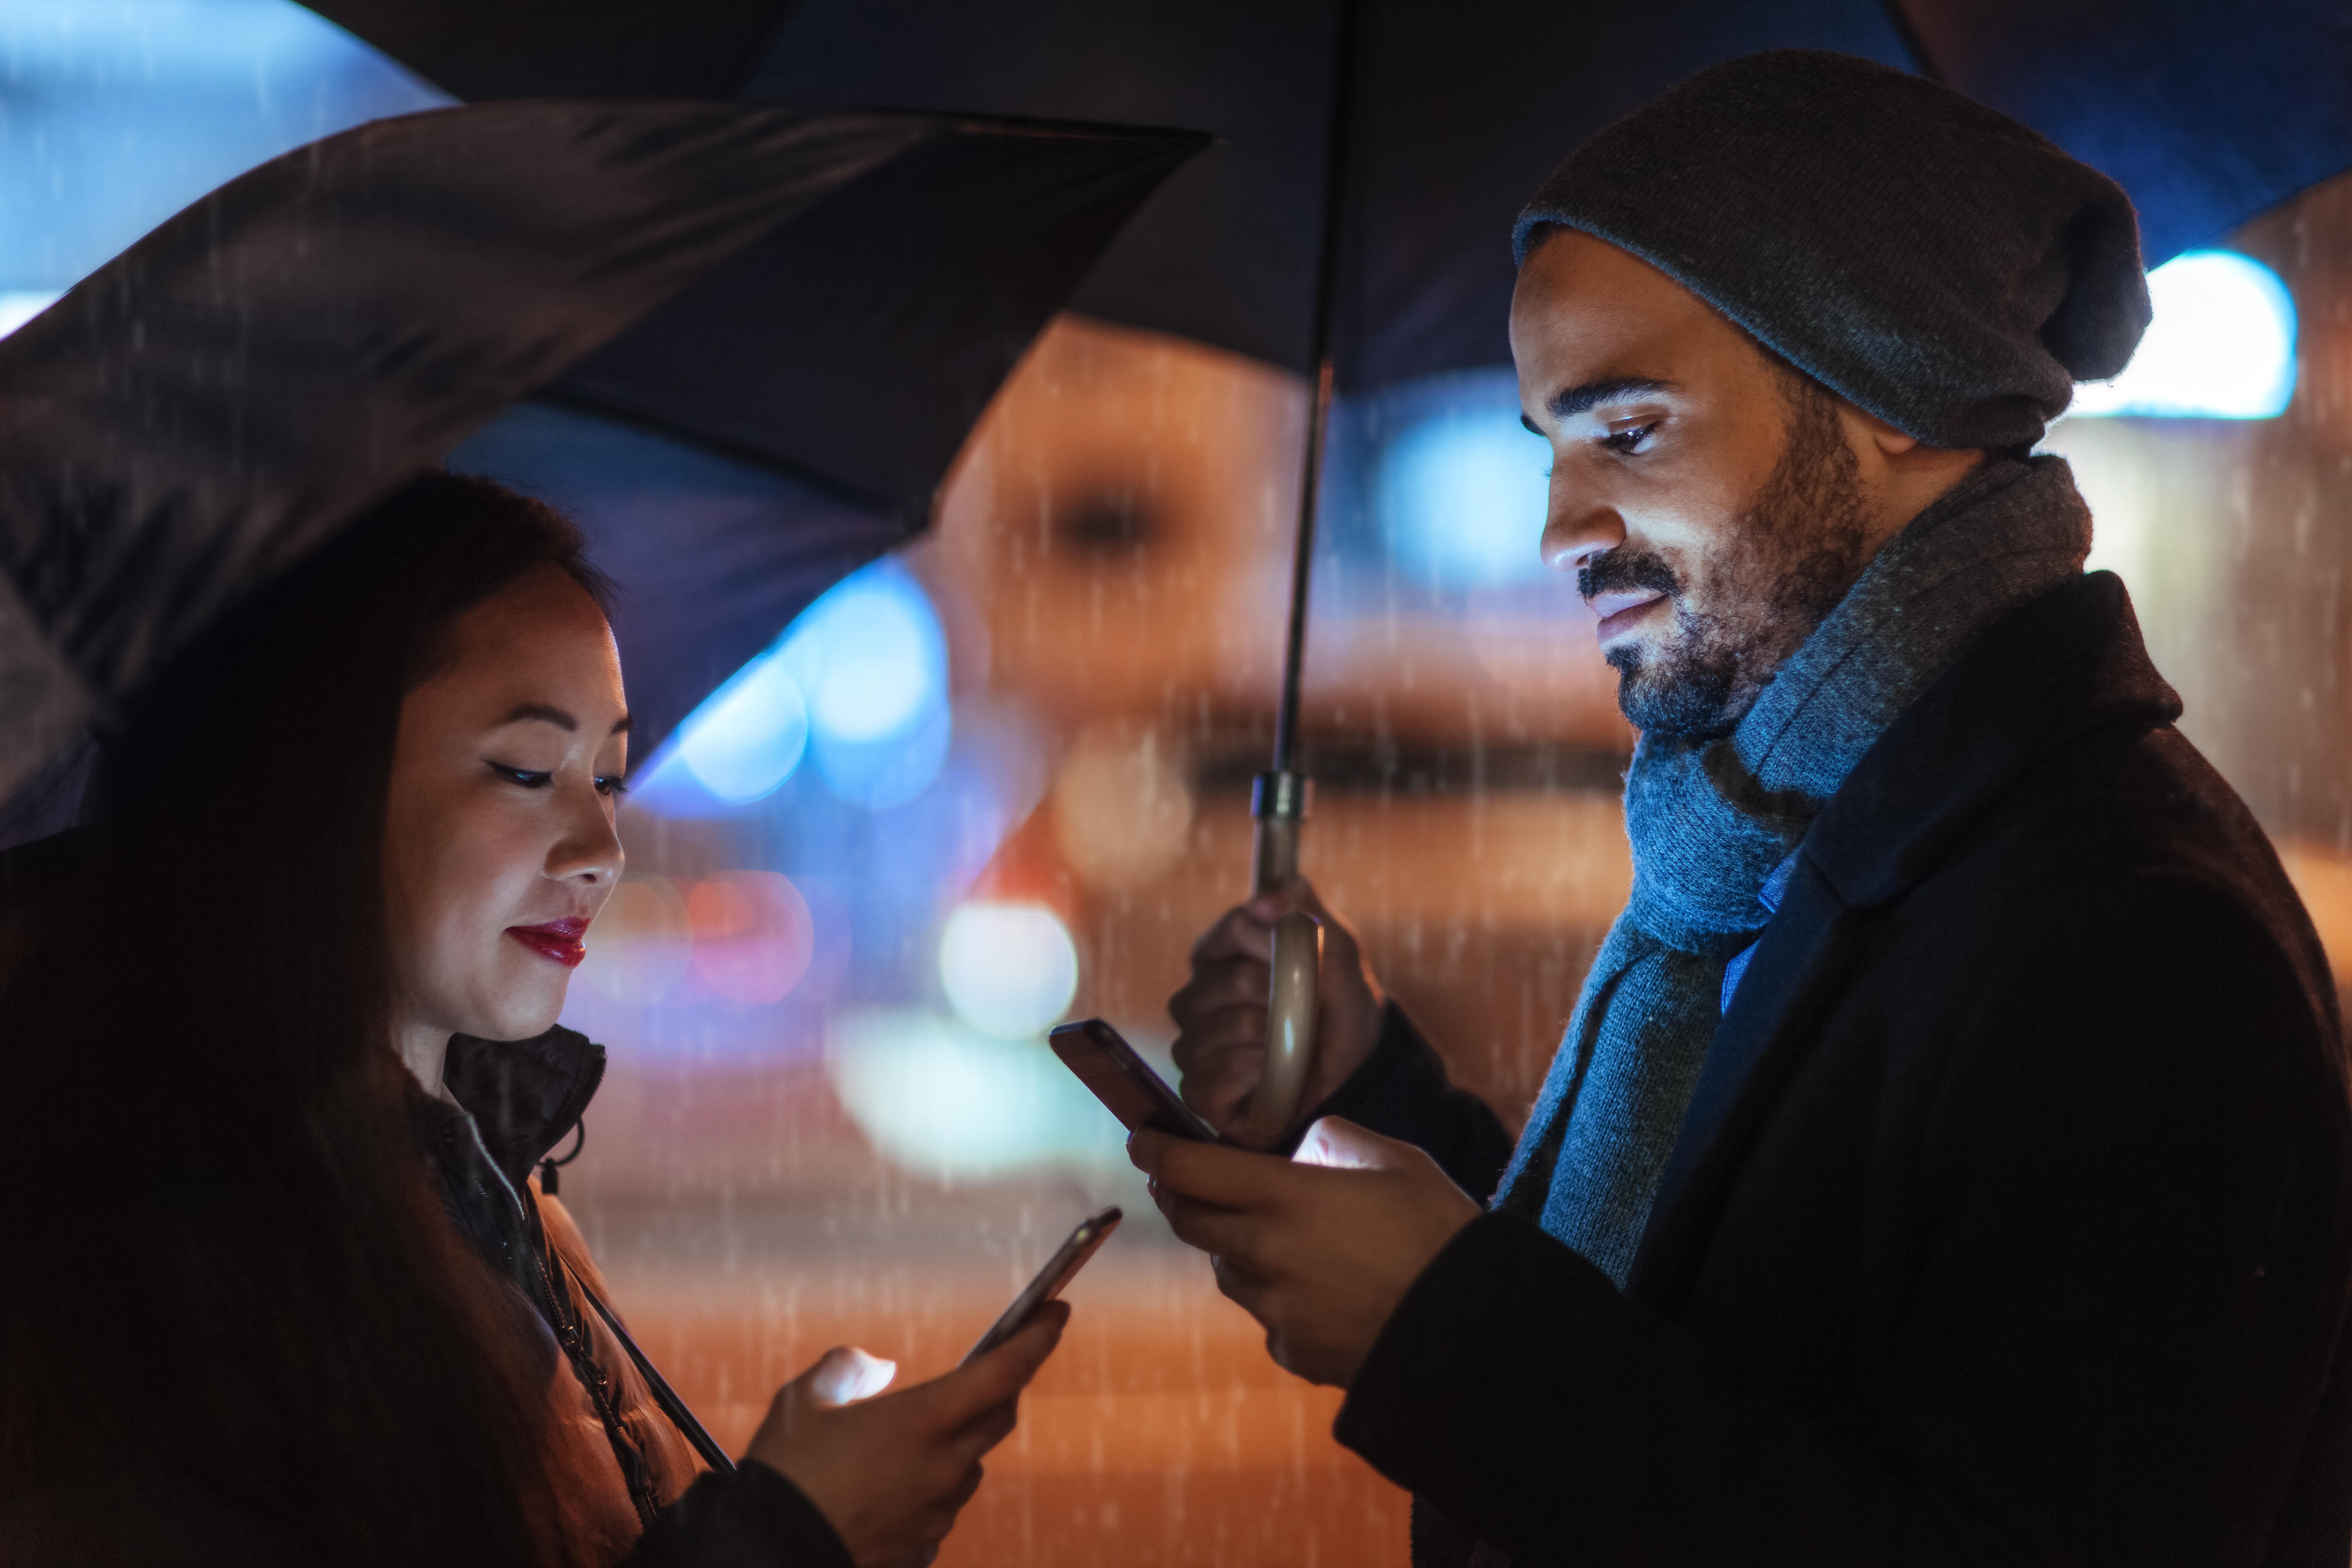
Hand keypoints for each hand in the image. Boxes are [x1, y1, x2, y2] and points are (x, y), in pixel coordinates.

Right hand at [745, 1303, 1067, 1567]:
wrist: (768, 1554)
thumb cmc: (785, 1474)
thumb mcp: (805, 1401)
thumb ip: (846, 1369)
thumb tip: (878, 1368)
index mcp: (923, 1421)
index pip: (1004, 1371)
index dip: (1038, 1337)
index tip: (1057, 1312)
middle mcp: (943, 1467)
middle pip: (999, 1415)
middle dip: (1002, 1386)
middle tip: (990, 1368)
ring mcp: (938, 1512)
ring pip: (967, 1465)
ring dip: (953, 1445)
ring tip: (898, 1443)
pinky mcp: (924, 1547)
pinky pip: (939, 1508)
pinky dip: (925, 1490)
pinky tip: (883, 1490)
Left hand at [1130, 1118, 1477, 1386]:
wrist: (1475, 1329)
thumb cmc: (1441, 1233)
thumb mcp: (1395, 1161)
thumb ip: (1336, 1143)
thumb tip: (1305, 1150)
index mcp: (1286, 1199)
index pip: (1190, 1170)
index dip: (1156, 1150)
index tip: (1143, 1139)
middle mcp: (1266, 1255)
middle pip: (1191, 1222)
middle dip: (1183, 1197)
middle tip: (1188, 1181)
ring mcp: (1276, 1311)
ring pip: (1228, 1270)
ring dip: (1234, 1247)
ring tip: (1275, 1235)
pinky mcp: (1293, 1352)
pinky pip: (1267, 1317)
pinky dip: (1279, 1297)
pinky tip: (1320, 1290)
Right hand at [1169, 877, 1384, 1147]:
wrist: (1355, 1073)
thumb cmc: (1339, 1008)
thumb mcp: (1338, 952)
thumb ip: (1305, 912)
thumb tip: (1261, 902)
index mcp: (1219, 957)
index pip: (1235, 929)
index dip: (1277, 944)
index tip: (1307, 960)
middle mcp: (1196, 1000)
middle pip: (1228, 982)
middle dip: (1280, 997)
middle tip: (1307, 1012)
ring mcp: (1193, 1046)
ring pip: (1214, 1033)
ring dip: (1269, 1040)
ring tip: (1293, 1046)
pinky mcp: (1199, 1092)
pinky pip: (1209, 1080)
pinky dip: (1252, 1077)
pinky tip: (1273, 1076)